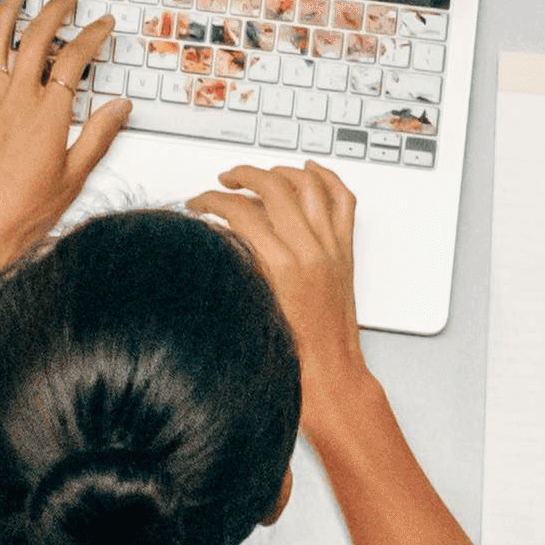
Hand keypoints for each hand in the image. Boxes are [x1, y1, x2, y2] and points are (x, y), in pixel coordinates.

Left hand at [0, 0, 131, 288]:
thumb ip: (98, 137)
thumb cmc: (22, 213)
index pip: (75, 60)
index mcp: (48, 114)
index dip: (92, 36)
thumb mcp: (74, 178)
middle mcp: (16, 100)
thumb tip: (120, 107)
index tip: (103, 24)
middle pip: (36, 39)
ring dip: (8, 12)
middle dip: (55, 11)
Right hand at [189, 159, 372, 400]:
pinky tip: (310, 172)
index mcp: (284, 266)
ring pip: (309, 184)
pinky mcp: (345, 250)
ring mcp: (332, 247)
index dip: (211, 200)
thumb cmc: (292, 353)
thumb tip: (216, 232)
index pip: (240, 211)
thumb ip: (235, 260)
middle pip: (273, 186)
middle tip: (224, 181)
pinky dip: (327, 179)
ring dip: (280, 170)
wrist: (330, 374)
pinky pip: (343, 200)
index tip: (199, 202)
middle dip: (242, 175)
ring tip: (260, 173)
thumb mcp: (250, 303)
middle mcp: (312, 250)